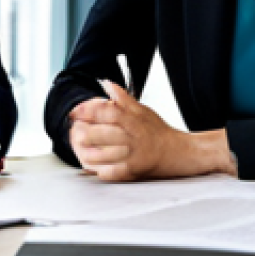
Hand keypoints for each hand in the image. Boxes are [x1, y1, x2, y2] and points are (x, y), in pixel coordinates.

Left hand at [68, 79, 234, 181]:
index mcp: (134, 119)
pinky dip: (101, 170)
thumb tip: (105, 82)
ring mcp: (133, 155)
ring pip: (103, 155)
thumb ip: (122, 98)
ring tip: (80, 150)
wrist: (180, 153)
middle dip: (84, 132)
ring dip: (87, 153)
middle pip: (102, 133)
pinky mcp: (134, 171)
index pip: (107, 111)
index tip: (75, 112)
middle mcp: (133, 136)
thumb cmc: (159, 131)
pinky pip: (112, 172)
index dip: (88, 110)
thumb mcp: (142, 111)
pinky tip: (94, 167)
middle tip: (75, 132)